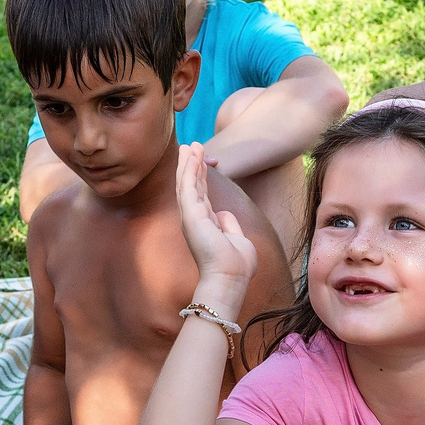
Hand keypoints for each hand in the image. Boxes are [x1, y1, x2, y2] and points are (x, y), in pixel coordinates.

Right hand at [173, 143, 255, 304]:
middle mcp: (195, 219)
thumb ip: (229, 224)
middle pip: (191, 185)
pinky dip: (189, 169)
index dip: (201, 175)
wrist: (230, 280)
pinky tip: (190, 155)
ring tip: (189, 145)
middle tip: (190, 145)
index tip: (201, 159)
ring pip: (187, 183)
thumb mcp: (237, 239)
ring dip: (188, 163)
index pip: (202, 194)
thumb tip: (224, 212)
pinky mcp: (190, 215)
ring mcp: (191, 217)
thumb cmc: (235, 266)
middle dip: (191, 164)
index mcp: (205, 224)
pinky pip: (188, 186)